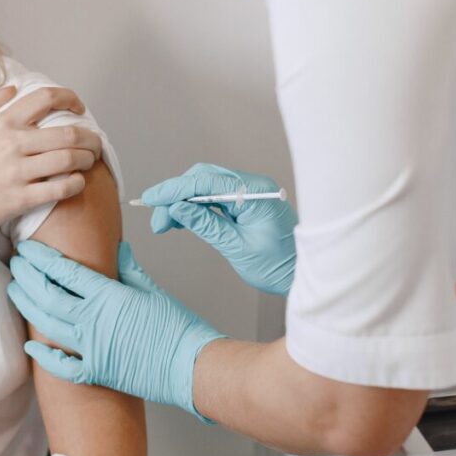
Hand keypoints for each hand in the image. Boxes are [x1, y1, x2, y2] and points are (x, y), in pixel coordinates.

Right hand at [0, 85, 102, 229]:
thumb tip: (12, 88)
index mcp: (2, 124)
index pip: (45, 99)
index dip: (70, 98)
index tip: (79, 107)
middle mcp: (13, 145)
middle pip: (67, 133)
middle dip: (89, 137)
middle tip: (94, 141)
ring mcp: (19, 173)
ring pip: (69, 160)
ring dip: (87, 159)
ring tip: (89, 160)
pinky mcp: (22, 198)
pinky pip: (60, 189)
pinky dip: (76, 184)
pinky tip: (77, 181)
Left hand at [8, 240, 224, 420]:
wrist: (192, 367)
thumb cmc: (178, 328)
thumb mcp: (153, 290)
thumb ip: (130, 269)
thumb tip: (118, 248)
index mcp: (108, 296)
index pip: (64, 271)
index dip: (41, 258)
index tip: (28, 248)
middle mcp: (93, 321)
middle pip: (47, 295)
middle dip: (26, 277)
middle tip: (15, 263)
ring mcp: (92, 349)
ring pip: (47, 325)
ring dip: (27, 306)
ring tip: (16, 291)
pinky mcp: (96, 373)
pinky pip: (62, 367)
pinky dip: (43, 357)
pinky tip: (31, 346)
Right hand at [142, 163, 296, 295]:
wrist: (305, 276)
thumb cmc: (279, 267)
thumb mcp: (237, 248)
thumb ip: (205, 225)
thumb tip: (177, 209)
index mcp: (254, 192)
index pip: (205, 182)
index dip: (174, 190)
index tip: (151, 199)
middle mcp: (252, 186)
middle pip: (203, 179)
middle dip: (175, 197)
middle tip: (158, 222)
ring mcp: (250, 193)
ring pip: (206, 187)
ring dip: (182, 203)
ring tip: (165, 224)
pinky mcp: (246, 203)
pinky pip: (215, 197)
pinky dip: (196, 207)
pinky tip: (182, 220)